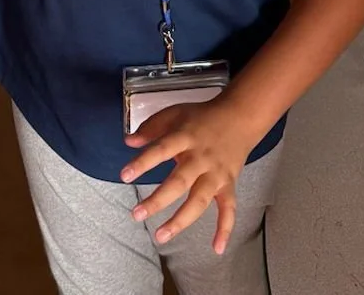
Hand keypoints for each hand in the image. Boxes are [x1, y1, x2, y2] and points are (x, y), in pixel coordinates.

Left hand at [120, 99, 257, 251]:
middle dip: (157, 200)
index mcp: (185, 138)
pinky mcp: (229, 185)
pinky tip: (217, 249)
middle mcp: (201, 158)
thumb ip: (151, 127)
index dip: (143, 163)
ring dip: (180, 220)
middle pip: (179, 182)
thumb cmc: (201, 118)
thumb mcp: (174, 113)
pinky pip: (229, 210)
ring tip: (161, 235)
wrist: (239, 117)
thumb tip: (128, 142)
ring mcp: (216, 174)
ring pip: (199, 201)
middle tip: (137, 215)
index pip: (161, 150)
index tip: (125, 175)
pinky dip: (225, 229)